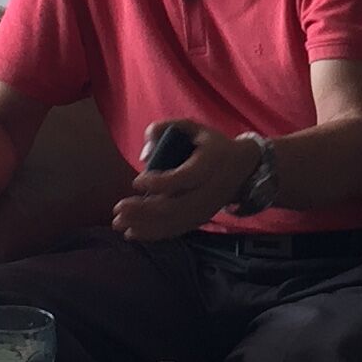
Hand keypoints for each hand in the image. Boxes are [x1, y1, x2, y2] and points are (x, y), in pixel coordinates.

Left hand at [110, 121, 256, 242]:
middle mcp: (210, 189)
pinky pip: (178, 229)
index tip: (136, 181)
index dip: (160, 182)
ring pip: (175, 222)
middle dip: (144, 210)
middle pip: (176, 206)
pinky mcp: (202, 218)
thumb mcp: (192, 127)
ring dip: (145, 225)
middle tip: (118, 209)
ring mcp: (206, 207)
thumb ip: (166, 129)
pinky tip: (133, 234)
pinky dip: (155, 234)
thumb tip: (144, 154)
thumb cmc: (211, 144)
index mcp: (210, 163)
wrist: (243, 166)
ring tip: (119, 224)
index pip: (185, 178)